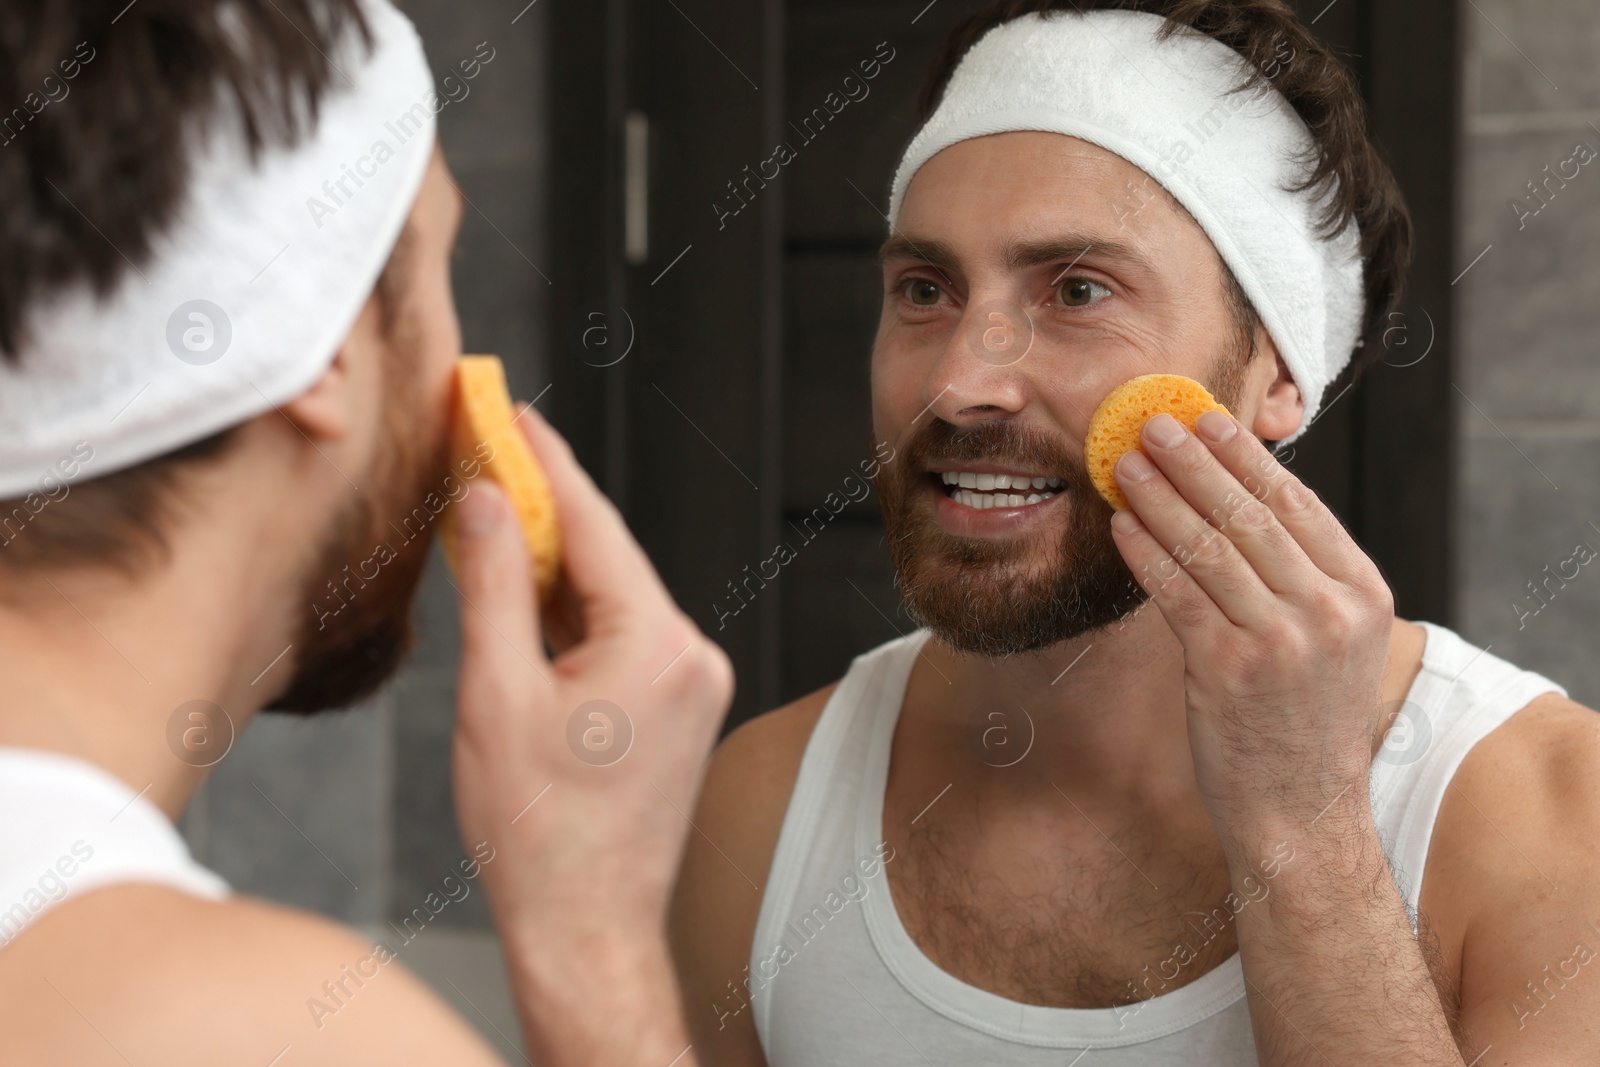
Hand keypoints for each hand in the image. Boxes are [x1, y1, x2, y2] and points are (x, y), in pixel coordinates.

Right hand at [449, 404, 732, 1058]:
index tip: (509, 410)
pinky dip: (574, 615)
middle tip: (488, 453)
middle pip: (607, 557)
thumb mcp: (495, 693)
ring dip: (555, 567)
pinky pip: (624, 637)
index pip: (593, 524)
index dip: (544, 462)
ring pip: (613, 597)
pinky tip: (527, 599)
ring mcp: (694, 684)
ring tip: (493, 523)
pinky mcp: (682, 709)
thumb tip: (486, 499)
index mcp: (656, 644)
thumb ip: (494, 583)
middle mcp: (692, 655)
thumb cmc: (537, 831)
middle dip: (545, 511)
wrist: (583, 926)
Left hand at [1108, 409, 1393, 834]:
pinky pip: (1178, 593)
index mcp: (1362, 594)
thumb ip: (1301, 576)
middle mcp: (1329, 611)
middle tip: (1154, 421)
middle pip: (1250, 514)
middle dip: (1196, 460)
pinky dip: (1145, 552)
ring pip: (1209, 546)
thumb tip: (1237, 501)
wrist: (1303, 814)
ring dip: (1161, 496)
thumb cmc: (1303, 722)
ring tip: (1126, 461)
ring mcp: (1282, 640)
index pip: (1297, 505)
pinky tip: (1121, 524)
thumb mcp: (1331, 642)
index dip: (1245, 456)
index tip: (1207, 419)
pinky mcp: (1229, 669)